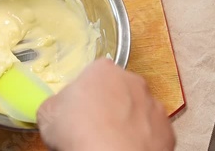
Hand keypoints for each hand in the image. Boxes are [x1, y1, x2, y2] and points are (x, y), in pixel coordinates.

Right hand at [37, 58, 174, 150]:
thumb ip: (56, 103)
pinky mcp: (167, 131)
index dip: (84, 90)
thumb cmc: (78, 131)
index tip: (77, 107)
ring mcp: (153, 105)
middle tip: (92, 125)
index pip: (93, 73)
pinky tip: (125, 148)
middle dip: (108, 103)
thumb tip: (58, 108)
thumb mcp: (46, 113)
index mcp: (103, 70)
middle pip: (118, 88)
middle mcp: (132, 81)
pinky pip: (151, 131)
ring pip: (137, 109)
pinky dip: (141, 139)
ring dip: (126, 121)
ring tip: (109, 141)